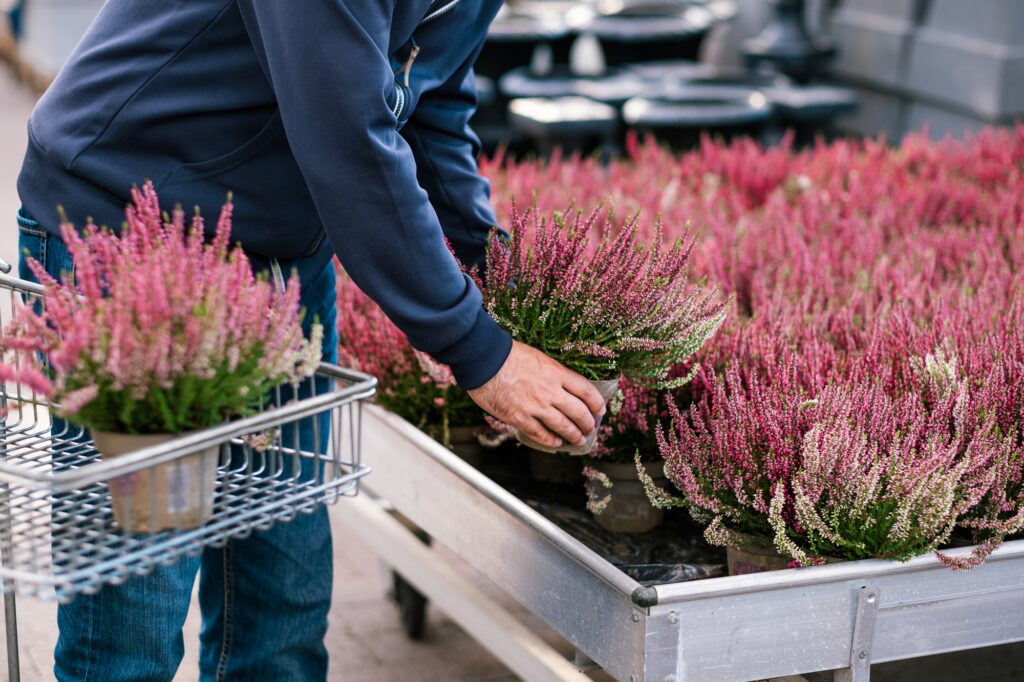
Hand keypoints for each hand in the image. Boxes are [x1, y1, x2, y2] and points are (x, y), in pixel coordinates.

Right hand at [468, 341, 605, 448]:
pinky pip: (540, 434)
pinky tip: (556, 442)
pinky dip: (551, 440)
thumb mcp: (538, 357)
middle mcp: (550, 391)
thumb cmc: (507, 354)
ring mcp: (535, 406)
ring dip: (574, 435)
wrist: (483, 359)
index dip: (597, 403)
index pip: (586, 390)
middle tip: (590, 428)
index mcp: (556, 373)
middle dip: (588, 423)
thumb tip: (563, 386)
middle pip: (579, 412)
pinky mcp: (519, 418)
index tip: (600, 410)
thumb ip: (552, 373)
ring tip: (579, 439)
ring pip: (563, 426)